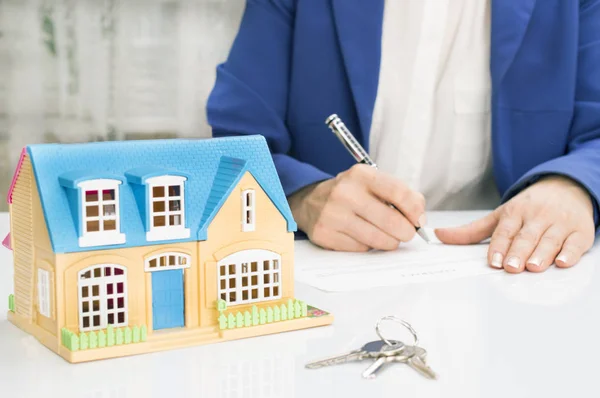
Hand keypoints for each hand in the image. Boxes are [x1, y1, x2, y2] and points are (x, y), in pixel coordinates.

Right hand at [288, 164, 426, 251]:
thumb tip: (419, 219)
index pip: (399, 193)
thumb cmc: (351, 194)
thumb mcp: (372, 183)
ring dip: (389, 242)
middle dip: (406, 232)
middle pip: (391, 221)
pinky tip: (363, 236)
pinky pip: (361, 248)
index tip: (419, 220)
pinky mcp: (324, 234)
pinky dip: (368, 246)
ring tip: (387, 236)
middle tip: (405, 233)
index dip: (415, 210)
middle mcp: (345, 193)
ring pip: (378, 239)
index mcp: (361, 175)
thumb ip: (401, 195)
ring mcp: (332, 214)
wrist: (310, 201)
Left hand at [434, 176, 595, 272]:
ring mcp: (559, 223)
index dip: (499, 247)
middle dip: (518, 252)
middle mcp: (537, 217)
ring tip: (533, 267)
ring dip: (542, 254)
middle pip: (526, 237)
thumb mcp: (500, 214)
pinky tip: (563, 261)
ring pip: (550, 240)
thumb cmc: (529, 207)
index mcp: (515, 213)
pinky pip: (575, 243)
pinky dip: (570, 252)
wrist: (567, 187)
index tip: (494, 262)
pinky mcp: (580, 231)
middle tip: (512, 267)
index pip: (505, 232)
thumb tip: (439, 235)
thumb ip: (471, 230)